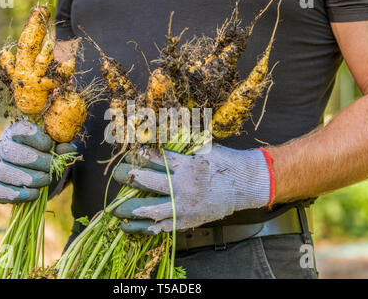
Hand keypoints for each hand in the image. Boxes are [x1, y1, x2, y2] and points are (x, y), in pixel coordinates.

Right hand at [0, 120, 75, 203]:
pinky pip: (1, 192)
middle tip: (50, 166)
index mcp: (16, 132)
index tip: (50, 145)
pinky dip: (21, 194)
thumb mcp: (57, 148)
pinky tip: (35, 193)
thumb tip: (67, 148)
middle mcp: (2, 148)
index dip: (38, 139)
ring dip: (31, 178)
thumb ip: (63, 146)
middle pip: (11, 151)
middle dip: (37, 160)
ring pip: (5, 172)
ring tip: (46, 180)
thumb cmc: (47, 155)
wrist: (39, 174)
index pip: (21, 130)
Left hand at [112, 145, 273, 234]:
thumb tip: (165, 137)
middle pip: (150, 182)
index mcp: (186, 165)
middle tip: (120, 175)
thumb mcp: (205, 149)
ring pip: (155, 209)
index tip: (131, 155)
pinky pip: (168, 226)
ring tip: (121, 211)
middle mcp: (184, 185)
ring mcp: (187, 205)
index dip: (142, 157)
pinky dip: (154, 228)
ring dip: (136, 210)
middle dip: (132, 178)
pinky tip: (140, 229)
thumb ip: (184, 148)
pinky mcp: (192, 219)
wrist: (247, 183)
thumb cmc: (227, 162)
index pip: (157, 159)